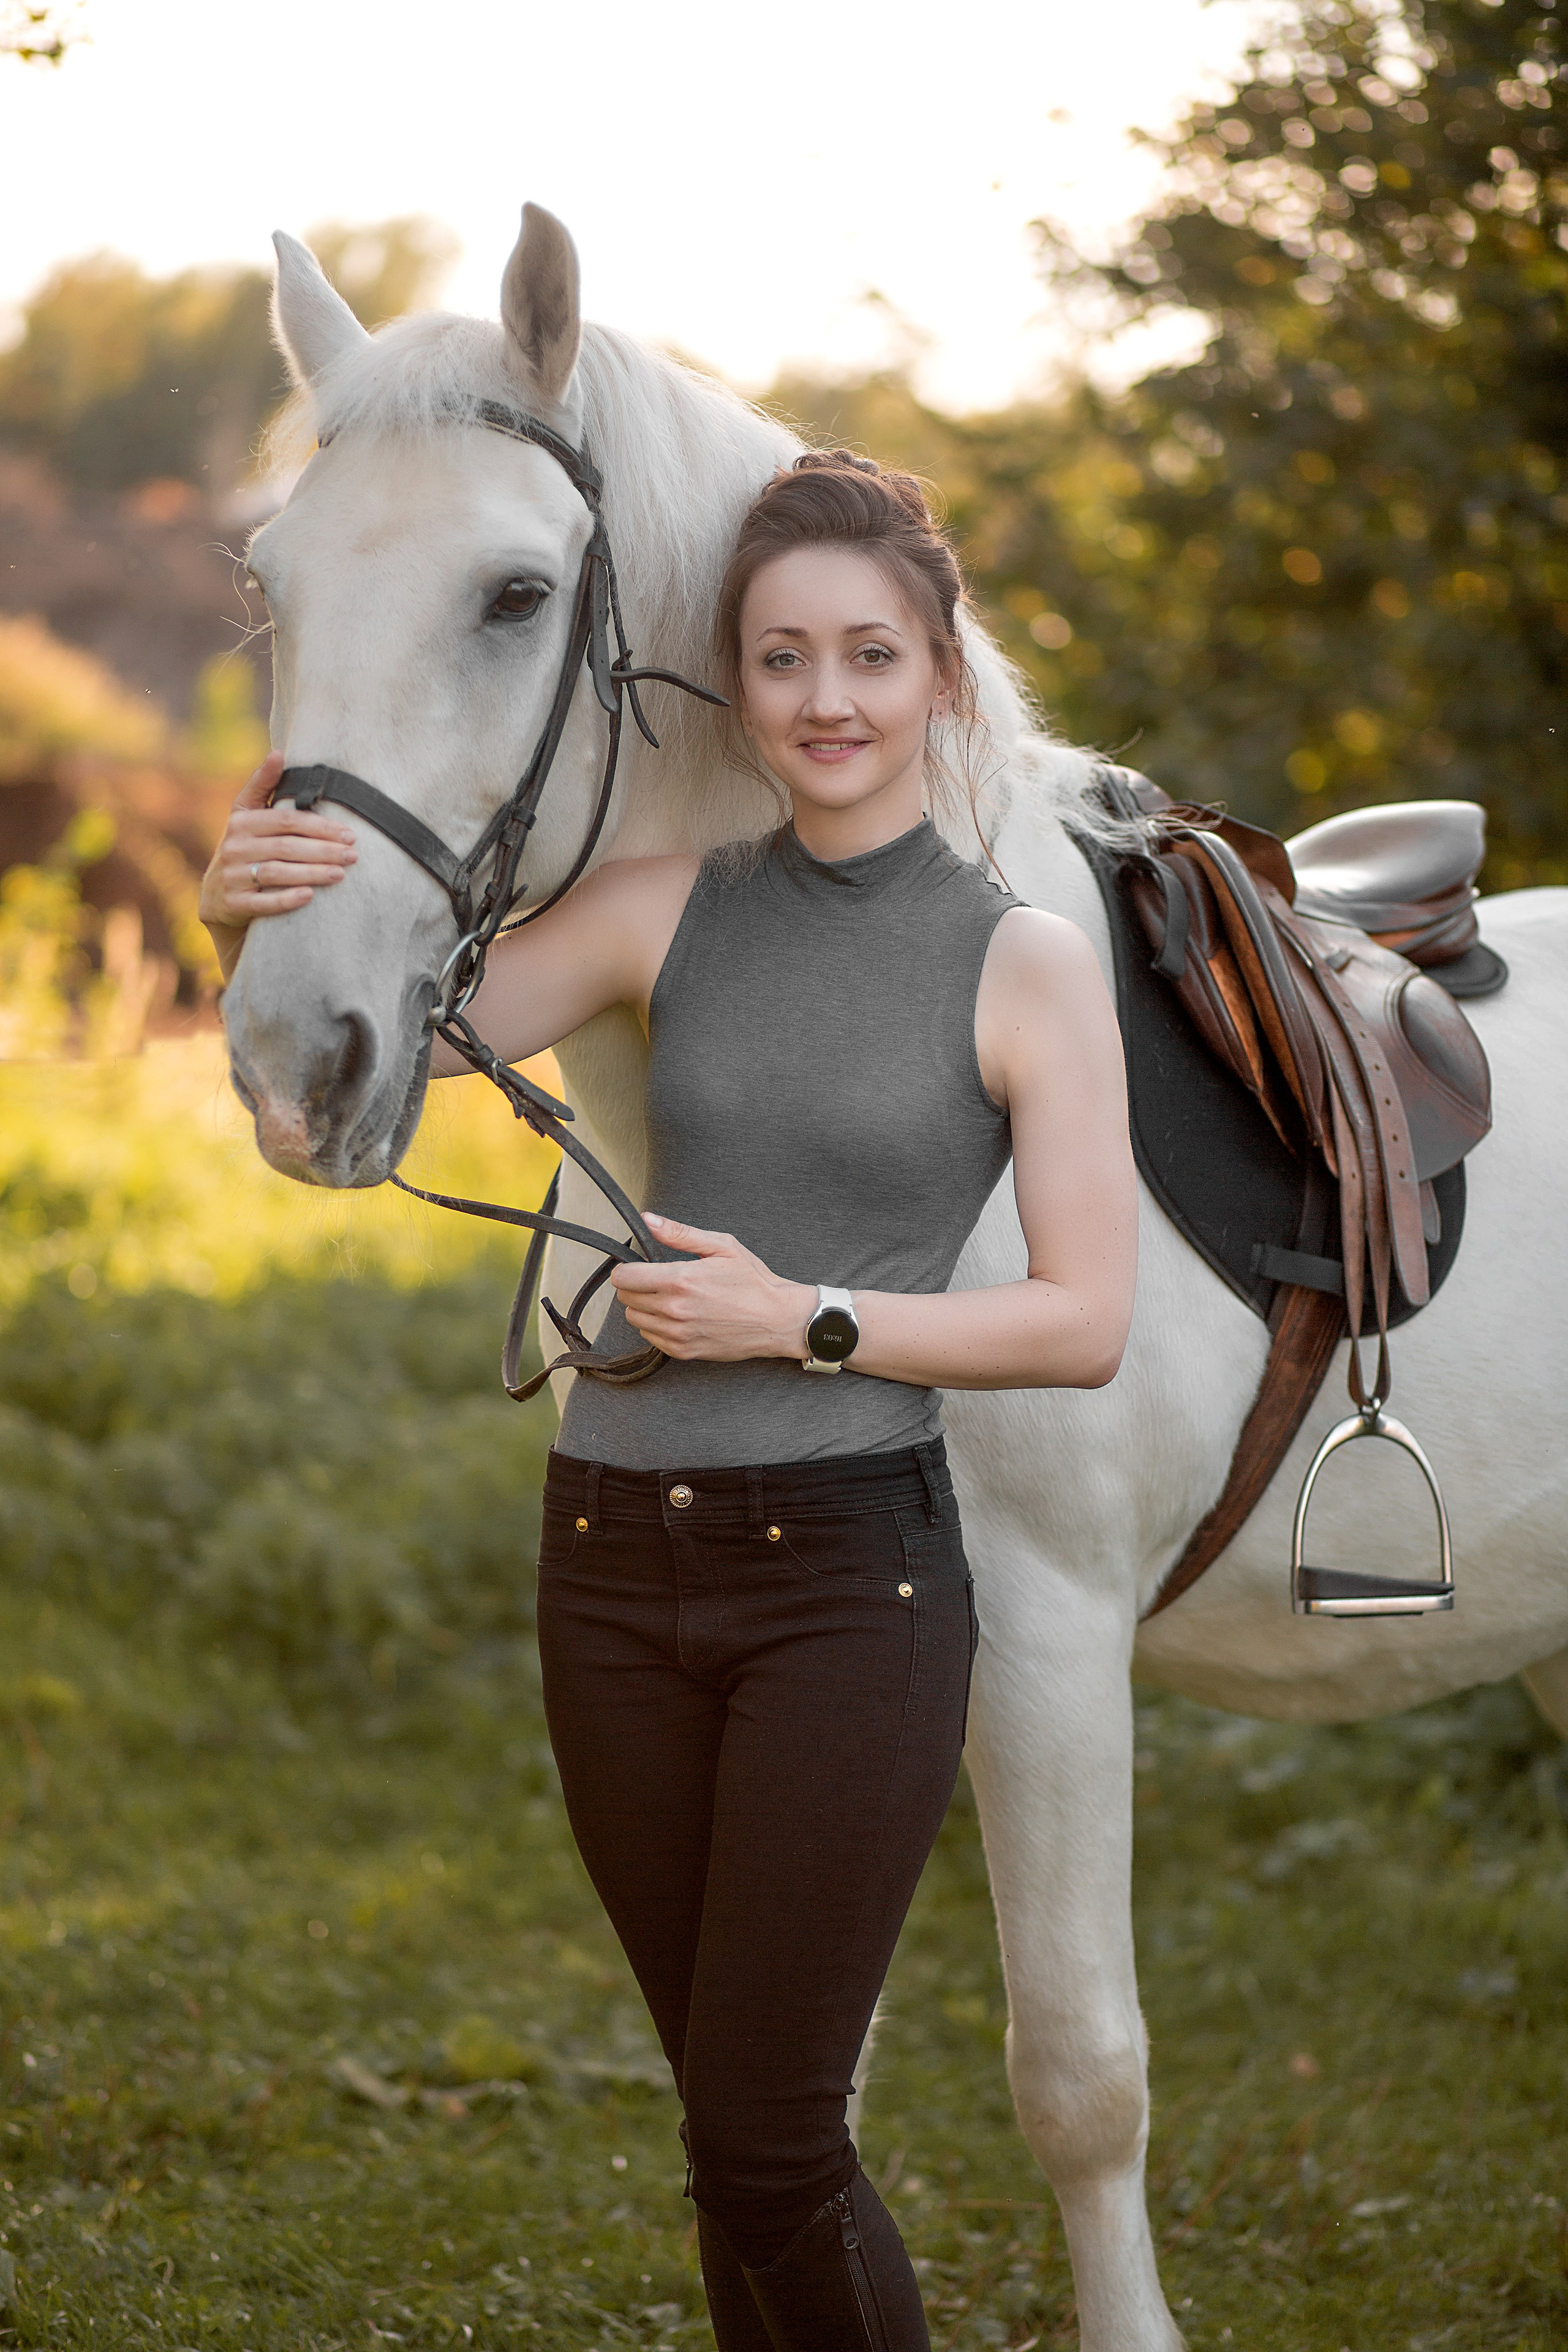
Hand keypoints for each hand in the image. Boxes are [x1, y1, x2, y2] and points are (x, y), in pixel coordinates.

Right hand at [199, 752, 357, 975]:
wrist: (217, 897)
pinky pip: (263, 902)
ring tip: (341, 874)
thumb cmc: (245, 848)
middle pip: (285, 847)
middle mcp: (234, 846)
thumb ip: (262, 785)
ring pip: (277, 873)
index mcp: (241, 821)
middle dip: (323, 851)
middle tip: (353, 855)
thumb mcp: (247, 814)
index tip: (349, 833)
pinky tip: (310, 896)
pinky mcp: (233, 904)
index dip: (319, 826)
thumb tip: (278, 753)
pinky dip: (287, 899)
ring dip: (312, 873)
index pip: (286, 821)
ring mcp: (232, 876)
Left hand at [611, 1215, 814, 1362]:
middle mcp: (674, 1310)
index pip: (624, 1277)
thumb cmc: (753, 1282)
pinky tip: (677, 1316)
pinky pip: (651, 1338)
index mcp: (680, 1280)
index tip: (638, 1266)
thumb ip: (680, 1234)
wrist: (777, 1319)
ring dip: (644, 1307)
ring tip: (668, 1298)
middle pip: (626, 1298)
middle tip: (657, 1280)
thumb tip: (649, 1220)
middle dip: (636, 1286)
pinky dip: (657, 1326)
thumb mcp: (722, 1246)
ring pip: (635, 1320)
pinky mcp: (683, 1351)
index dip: (627, 1269)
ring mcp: (678, 1333)